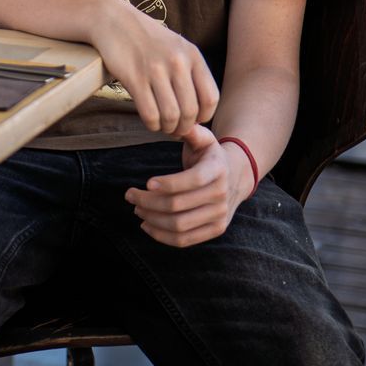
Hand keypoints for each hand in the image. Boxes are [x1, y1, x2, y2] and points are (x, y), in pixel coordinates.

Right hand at [93, 0, 218, 136]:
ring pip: (171, 115)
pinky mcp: (134, 77)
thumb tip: (199, 112)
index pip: (210, 98)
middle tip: (175, 129)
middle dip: (184, 127)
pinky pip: (150, 113)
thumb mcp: (176, 47)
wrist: (113, 20)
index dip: (203, 117)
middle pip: (190, 111)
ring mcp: (155, 70)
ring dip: (167, 128)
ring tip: (162, 126)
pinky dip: (152, 124)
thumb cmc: (146, 39)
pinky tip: (150, 121)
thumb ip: (190, 74)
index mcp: (192, 55)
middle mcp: (177, 62)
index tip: (192, 120)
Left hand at [124, 125, 252, 246]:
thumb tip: (174, 125)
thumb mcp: (204, 138)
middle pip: (178, 205)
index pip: (192, 180)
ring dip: (152, 219)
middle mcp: (221, 195)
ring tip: (136, 208)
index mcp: (217, 170)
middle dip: (148, 201)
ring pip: (179, 224)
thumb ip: (190, 130)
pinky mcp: (216, 230)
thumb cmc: (209, 155)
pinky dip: (162, 236)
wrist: (236, 176)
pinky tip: (147, 225)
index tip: (146, 182)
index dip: (168, 183)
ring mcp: (220, 215)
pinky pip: (186, 240)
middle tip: (130, 195)